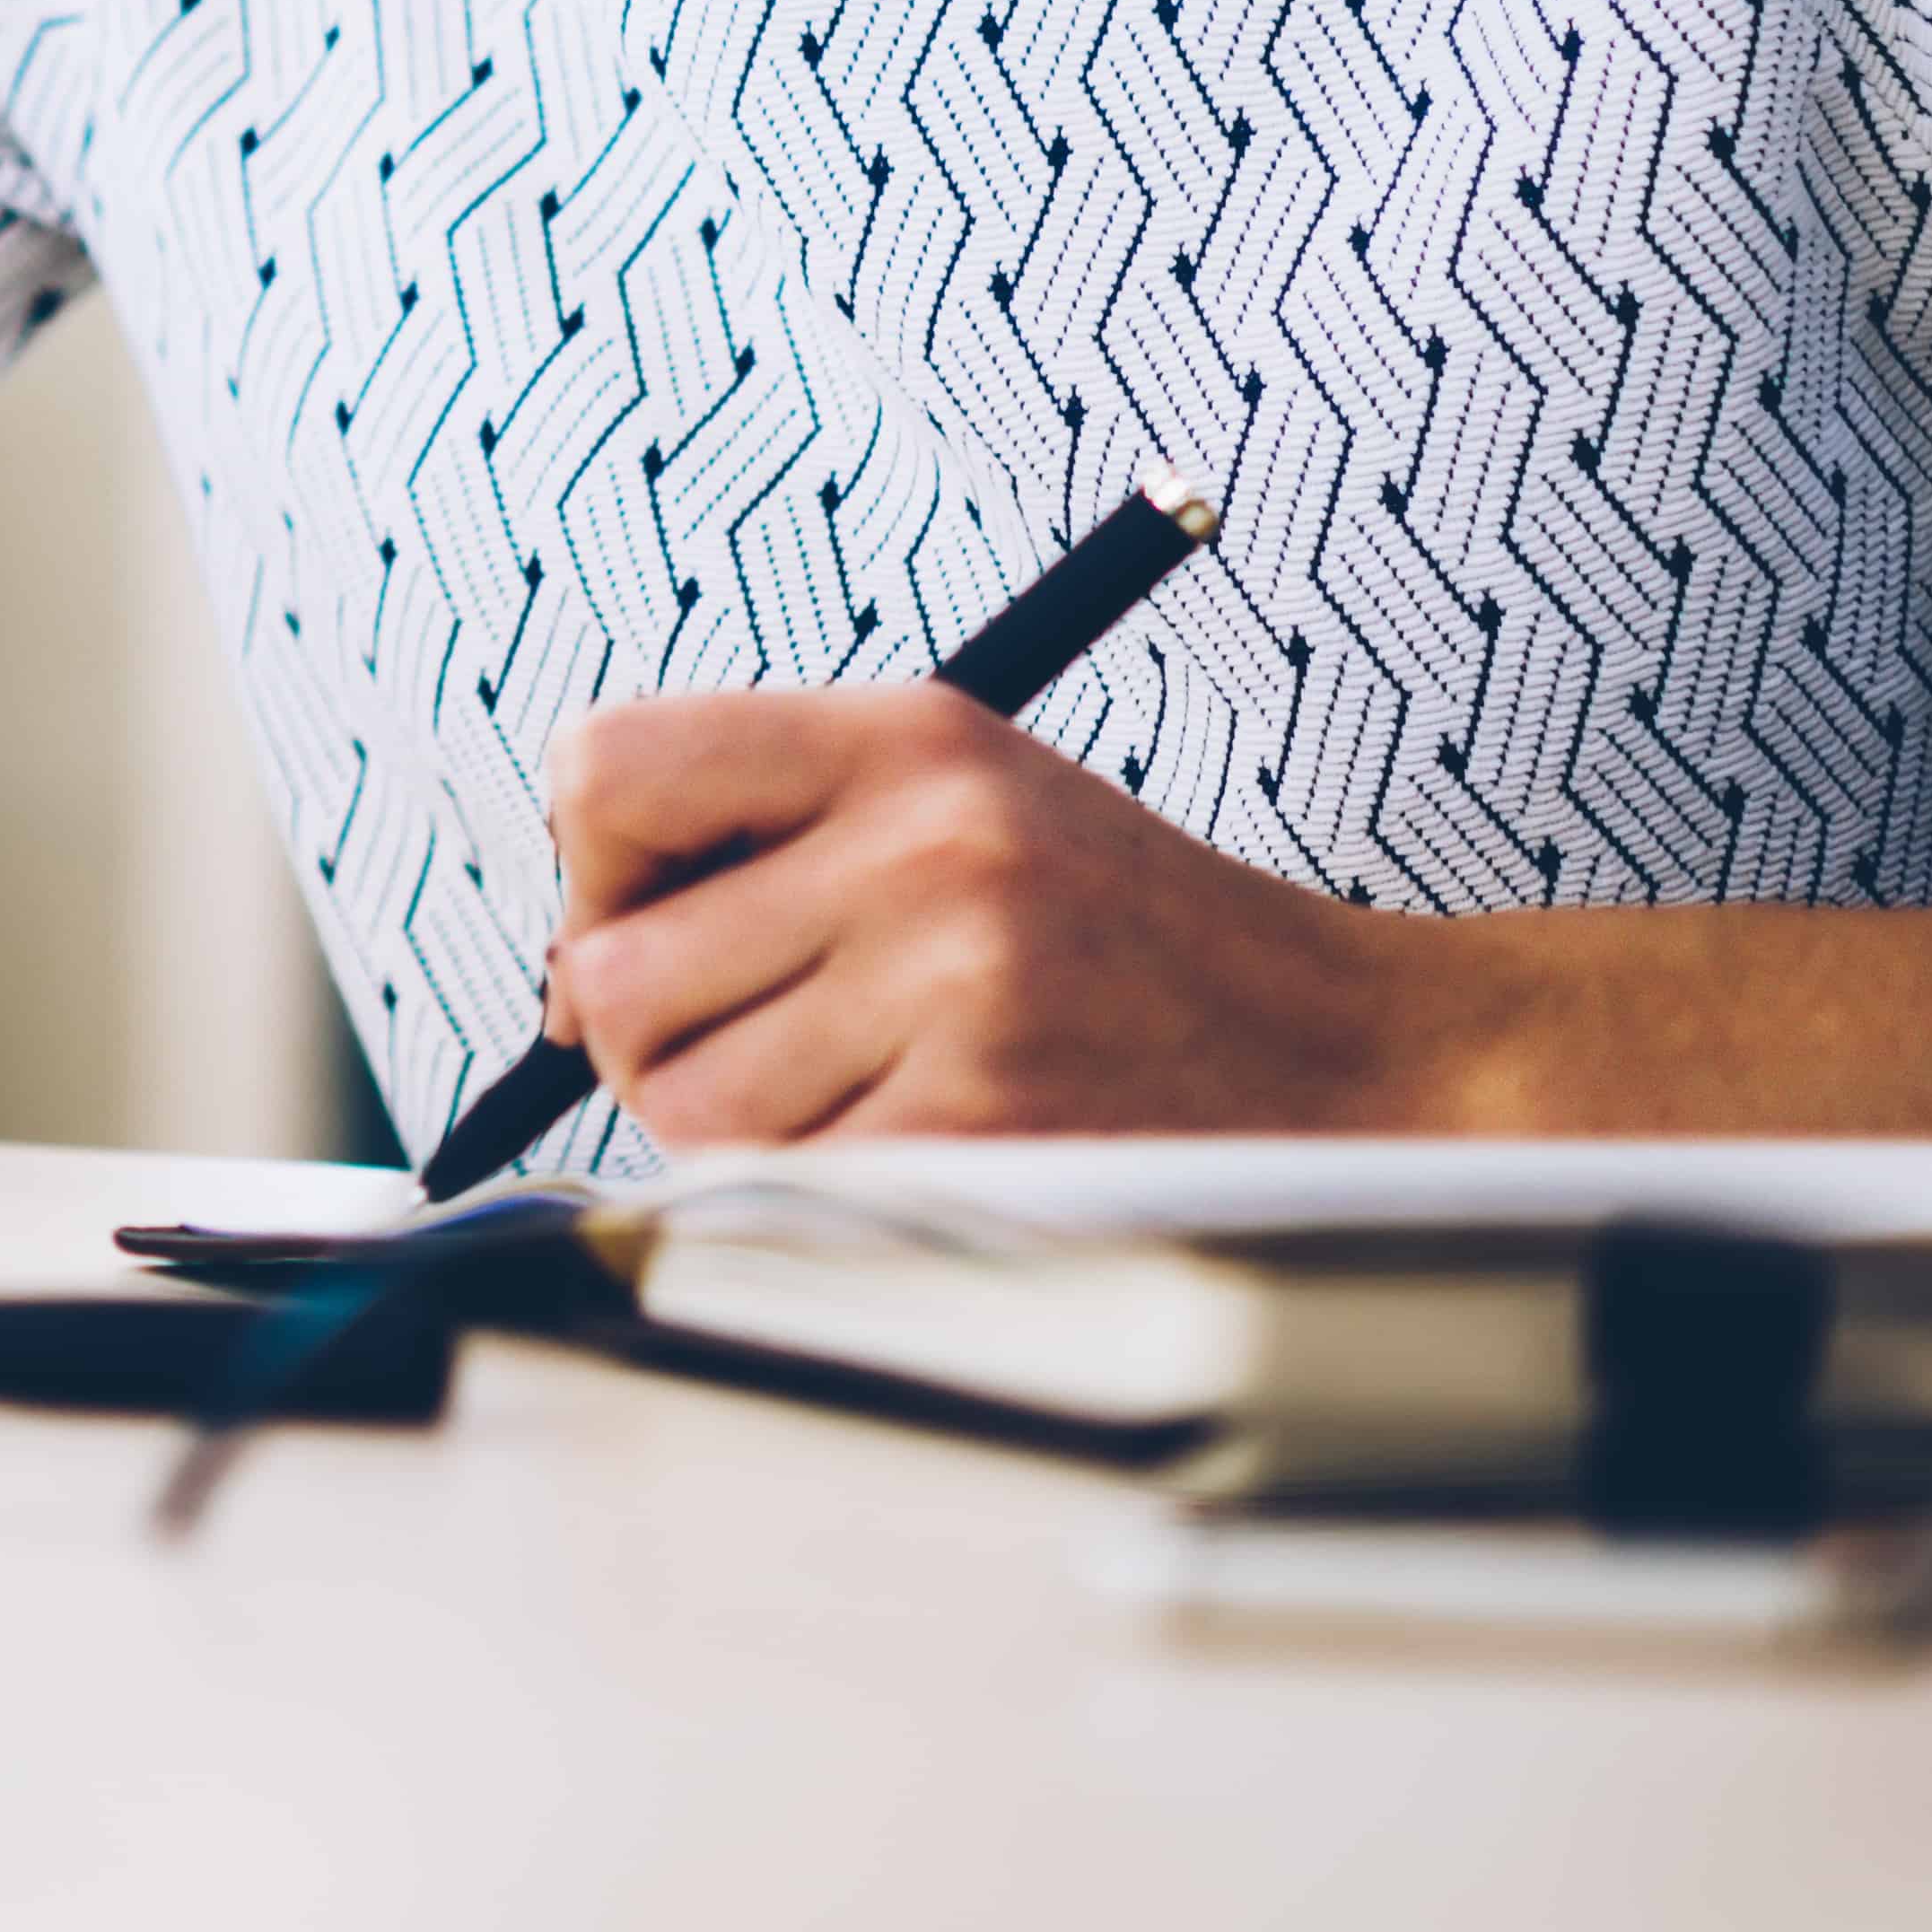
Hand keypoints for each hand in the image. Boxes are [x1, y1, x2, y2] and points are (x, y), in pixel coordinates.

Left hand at [538, 686, 1931, 1142]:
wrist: (1361, 1054)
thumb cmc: (1127, 941)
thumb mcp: (964, 801)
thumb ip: (767, 838)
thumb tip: (570, 971)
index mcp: (907, 734)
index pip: (608, 772)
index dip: (598, 867)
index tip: (662, 917)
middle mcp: (926, 844)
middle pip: (614, 974)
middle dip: (656, 1038)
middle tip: (776, 1043)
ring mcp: (959, 987)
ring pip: (683, 1107)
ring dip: (740, 1134)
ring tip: (874, 1094)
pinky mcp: (986, 1127)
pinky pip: (782, 1194)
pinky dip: (824, 1196)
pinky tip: (933, 1148)